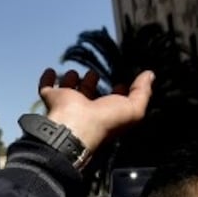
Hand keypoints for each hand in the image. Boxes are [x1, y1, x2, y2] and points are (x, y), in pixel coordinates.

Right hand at [38, 69, 152, 154]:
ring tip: (75, 72)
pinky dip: (47, 79)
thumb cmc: (107, 120)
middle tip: (95, 74)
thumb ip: (143, 92)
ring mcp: (67, 103)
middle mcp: (86, 108)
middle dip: (92, 83)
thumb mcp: (134, 108)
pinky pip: (46, 87)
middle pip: (88, 94)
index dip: (117, 92)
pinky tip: (51, 70)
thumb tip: (150, 75)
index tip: (122, 83)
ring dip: (71, 80)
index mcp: (105, 112)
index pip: (112, 101)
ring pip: (69, 90)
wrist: (77, 126)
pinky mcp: (52, 99)